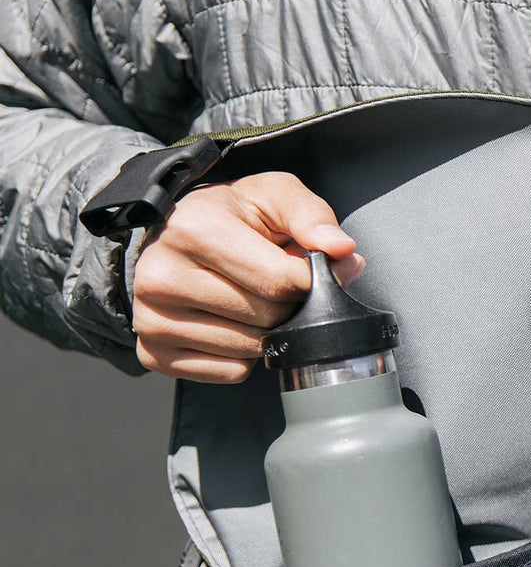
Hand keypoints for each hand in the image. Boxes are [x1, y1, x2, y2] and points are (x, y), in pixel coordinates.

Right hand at [131, 172, 361, 381]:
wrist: (175, 235)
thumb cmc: (231, 215)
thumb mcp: (273, 195)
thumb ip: (312, 217)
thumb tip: (342, 251)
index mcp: (192, 230)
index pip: (279, 281)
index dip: (310, 280)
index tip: (310, 269)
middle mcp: (161, 277)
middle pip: (267, 318)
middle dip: (288, 304)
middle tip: (275, 281)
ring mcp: (151, 319)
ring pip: (251, 349)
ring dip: (268, 331)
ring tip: (250, 296)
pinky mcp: (154, 353)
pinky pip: (231, 371)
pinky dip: (244, 355)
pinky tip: (230, 320)